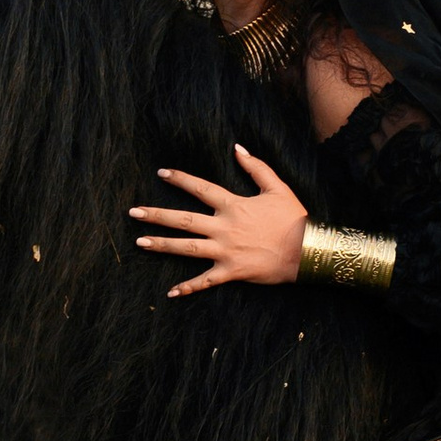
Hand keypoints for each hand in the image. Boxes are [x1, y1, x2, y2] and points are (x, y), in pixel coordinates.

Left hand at [129, 148, 308, 297]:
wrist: (307, 250)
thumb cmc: (293, 218)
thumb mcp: (277, 187)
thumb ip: (256, 166)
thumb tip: (237, 148)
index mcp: (234, 205)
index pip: (200, 188)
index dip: (180, 180)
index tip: (161, 174)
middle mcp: (224, 227)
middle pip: (184, 219)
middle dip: (157, 215)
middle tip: (133, 212)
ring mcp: (225, 250)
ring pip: (187, 248)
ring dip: (162, 245)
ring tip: (140, 242)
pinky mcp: (231, 271)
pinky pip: (206, 281)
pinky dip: (189, 287)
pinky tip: (171, 292)